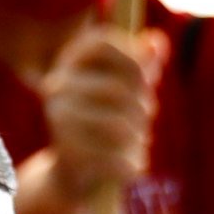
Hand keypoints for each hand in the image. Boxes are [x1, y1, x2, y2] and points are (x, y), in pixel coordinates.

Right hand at [34, 14, 161, 199]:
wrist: (76, 172)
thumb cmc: (108, 120)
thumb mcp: (129, 88)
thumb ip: (144, 63)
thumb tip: (156, 41)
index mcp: (70, 61)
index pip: (102, 44)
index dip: (133, 58)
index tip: (149, 79)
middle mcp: (57, 85)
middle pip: (117, 88)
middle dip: (144, 106)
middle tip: (147, 119)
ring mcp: (58, 119)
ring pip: (118, 126)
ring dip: (140, 137)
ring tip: (140, 142)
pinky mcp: (66, 152)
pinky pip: (113, 157)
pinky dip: (132, 163)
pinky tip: (133, 166)